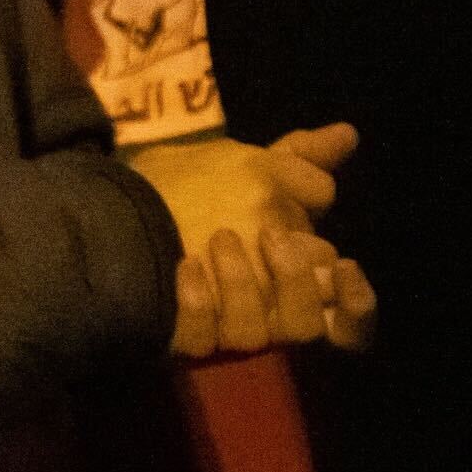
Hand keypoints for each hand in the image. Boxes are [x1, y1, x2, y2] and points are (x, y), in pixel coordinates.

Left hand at [135, 125, 378, 356]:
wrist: (114, 206)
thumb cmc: (195, 190)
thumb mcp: (251, 168)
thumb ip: (302, 160)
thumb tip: (349, 133)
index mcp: (288, 279)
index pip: (348, 319)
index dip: (357, 304)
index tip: (345, 268)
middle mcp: (262, 311)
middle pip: (304, 326)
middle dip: (295, 282)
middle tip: (271, 236)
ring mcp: (217, 327)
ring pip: (254, 335)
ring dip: (243, 286)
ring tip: (220, 240)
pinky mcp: (177, 336)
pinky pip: (198, 337)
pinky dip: (197, 304)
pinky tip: (186, 269)